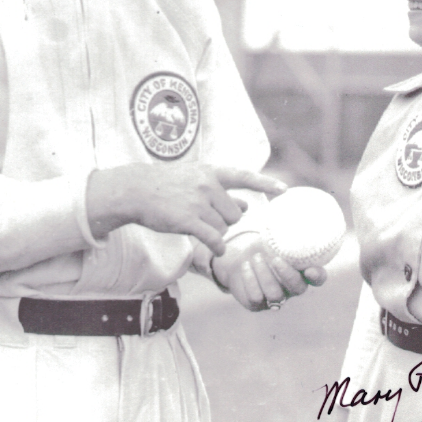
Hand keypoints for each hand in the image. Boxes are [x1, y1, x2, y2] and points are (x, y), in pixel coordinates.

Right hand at [86, 164, 286, 255]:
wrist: (136, 190)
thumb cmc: (165, 185)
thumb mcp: (194, 179)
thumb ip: (221, 191)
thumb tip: (247, 206)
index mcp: (211, 171)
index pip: (244, 176)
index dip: (265, 184)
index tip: (285, 190)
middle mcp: (208, 185)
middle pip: (235, 212)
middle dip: (226, 220)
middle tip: (207, 217)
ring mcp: (198, 202)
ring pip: (223, 226)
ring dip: (216, 231)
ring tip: (198, 225)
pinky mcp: (189, 220)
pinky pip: (213, 238)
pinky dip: (218, 246)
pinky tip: (217, 249)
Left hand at [211, 233, 326, 311]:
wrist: (240, 259)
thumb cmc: (263, 243)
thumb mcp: (274, 233)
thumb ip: (285, 222)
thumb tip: (286, 191)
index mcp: (302, 272)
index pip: (318, 279)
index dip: (317, 276)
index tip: (311, 269)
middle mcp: (291, 288)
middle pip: (298, 289)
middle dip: (287, 275)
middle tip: (275, 258)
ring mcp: (275, 298)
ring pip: (275, 295)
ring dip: (265, 275)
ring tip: (256, 256)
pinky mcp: (256, 304)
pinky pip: (256, 297)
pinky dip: (250, 280)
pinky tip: (245, 265)